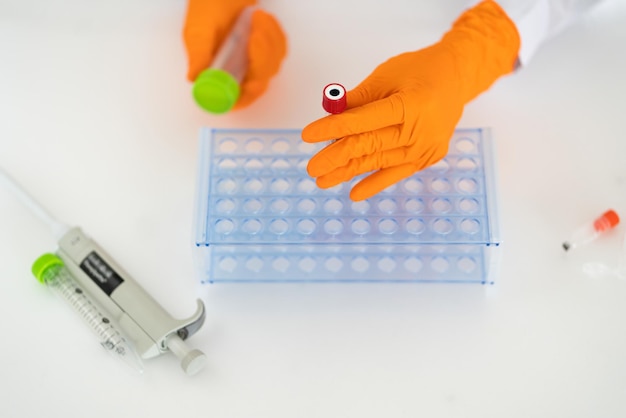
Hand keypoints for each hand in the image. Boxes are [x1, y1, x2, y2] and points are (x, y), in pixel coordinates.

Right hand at [183, 0, 286, 108]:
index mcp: (218, 75)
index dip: (247, 95)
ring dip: (269, 40)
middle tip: (256, 34)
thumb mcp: (198, 32)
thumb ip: (199, 55)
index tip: (254, 82)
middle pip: (260, 82)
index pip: (237, 99)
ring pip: (273, 64)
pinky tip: (262, 18)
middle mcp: (237, 73)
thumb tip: (194, 78)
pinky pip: (280, 48)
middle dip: (261, 59)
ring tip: (255, 15)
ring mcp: (254, 63)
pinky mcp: (268, 50)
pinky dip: (275, 33)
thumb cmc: (206, 9)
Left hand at [302, 0, 519, 200]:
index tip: (308, 135)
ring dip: (349, 173)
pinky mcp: (428, 158)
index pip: (364, 121)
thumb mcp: (386, 75)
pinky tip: (354, 193)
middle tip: (312, 168)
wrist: (457, 79)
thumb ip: (358, 98)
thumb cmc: (418, 72)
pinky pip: (396, 174)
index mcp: (410, 103)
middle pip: (370, 146)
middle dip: (337, 157)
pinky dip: (375, 184)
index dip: (334, 129)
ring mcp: (426, 147)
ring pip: (379, 162)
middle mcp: (420, 129)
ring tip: (323, 180)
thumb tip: (329, 117)